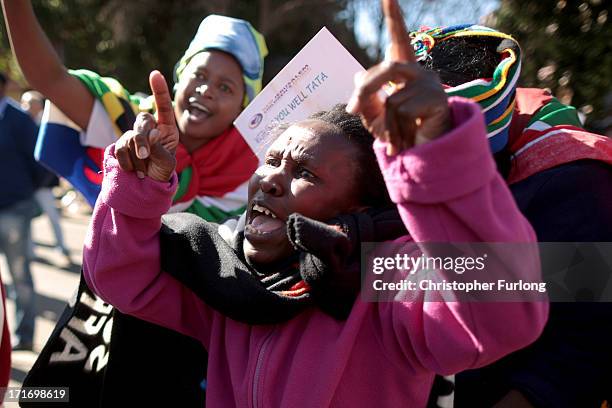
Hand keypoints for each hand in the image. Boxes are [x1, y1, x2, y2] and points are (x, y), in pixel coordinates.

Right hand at [115, 70, 178, 180]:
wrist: (146, 187)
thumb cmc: (161, 173)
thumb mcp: (166, 163)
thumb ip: (160, 148)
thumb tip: (151, 133)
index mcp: (166, 129)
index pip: (164, 107)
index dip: (159, 90)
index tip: (155, 74)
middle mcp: (150, 129)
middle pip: (142, 121)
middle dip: (141, 139)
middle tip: (144, 156)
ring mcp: (134, 136)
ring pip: (130, 137)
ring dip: (136, 157)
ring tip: (143, 171)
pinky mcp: (121, 145)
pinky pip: (120, 148)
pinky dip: (126, 161)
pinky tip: (133, 171)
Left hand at [346, 0, 450, 154]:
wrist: (421, 157)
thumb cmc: (398, 135)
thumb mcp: (375, 116)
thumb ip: (366, 96)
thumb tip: (357, 74)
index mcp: (403, 71)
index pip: (398, 38)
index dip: (394, 17)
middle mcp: (419, 72)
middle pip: (384, 69)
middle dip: (365, 90)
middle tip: (352, 110)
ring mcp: (430, 84)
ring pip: (391, 97)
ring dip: (384, 123)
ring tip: (392, 140)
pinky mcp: (437, 99)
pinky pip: (401, 111)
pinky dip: (396, 131)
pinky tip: (406, 141)